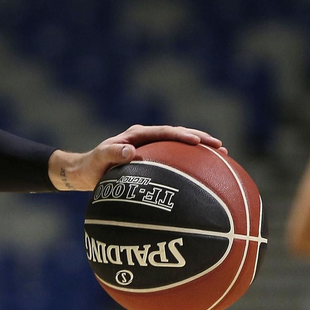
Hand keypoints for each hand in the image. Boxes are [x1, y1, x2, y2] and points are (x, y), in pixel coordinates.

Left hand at [49, 124, 223, 190]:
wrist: (84, 172)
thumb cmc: (90, 166)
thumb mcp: (98, 159)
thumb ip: (111, 153)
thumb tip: (130, 150)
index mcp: (137, 135)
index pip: (165, 132)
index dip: (182, 135)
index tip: (197, 141)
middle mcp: (147, 139)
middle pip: (179, 136)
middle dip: (202, 140)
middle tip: (222, 148)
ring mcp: (152, 149)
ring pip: (181, 148)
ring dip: (201, 152)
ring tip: (224, 159)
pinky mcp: (153, 161)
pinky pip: (175, 162)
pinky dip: (191, 166)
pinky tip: (206, 178)